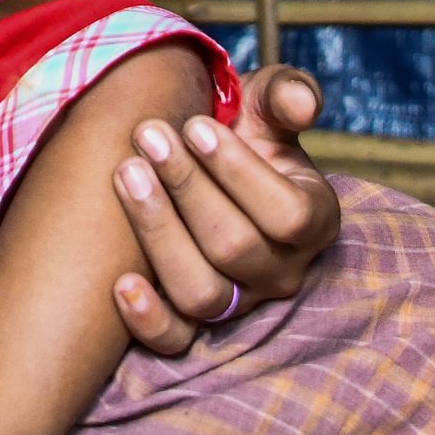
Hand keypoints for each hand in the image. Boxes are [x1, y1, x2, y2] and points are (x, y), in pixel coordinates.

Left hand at [108, 66, 341, 352]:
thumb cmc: (240, 129)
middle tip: (148, 134)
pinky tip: (120, 281)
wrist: (200, 161)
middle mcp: (282, 271)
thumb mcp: (265, 103)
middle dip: (186, 186)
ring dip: (159, 232)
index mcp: (314, 219)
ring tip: (126, 173)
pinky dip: (148, 320)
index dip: (239, 172)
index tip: (195, 125)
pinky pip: (175, 340)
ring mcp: (238, 303)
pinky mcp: (195, 324)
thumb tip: (301, 103)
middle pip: (235, 248)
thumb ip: (285, 94)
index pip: (288, 215)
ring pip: (201, 292)